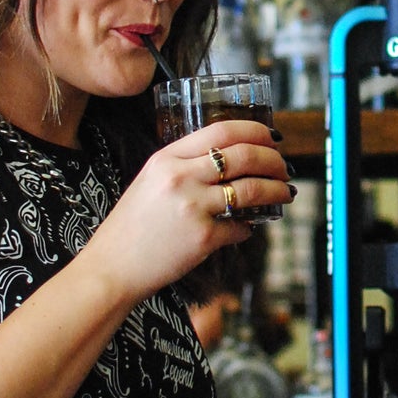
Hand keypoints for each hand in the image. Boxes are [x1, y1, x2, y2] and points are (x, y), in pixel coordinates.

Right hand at [89, 119, 290, 304]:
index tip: (271, 137)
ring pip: (252, 189)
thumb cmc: (131, 227)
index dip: (255, 131)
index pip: (221, 130)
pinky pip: (240, 226)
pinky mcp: (203, 237)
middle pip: (245, 156)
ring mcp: (193, 207)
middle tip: (284, 167)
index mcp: (167, 158)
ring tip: (285, 193)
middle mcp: (181, 177)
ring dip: (276, 190)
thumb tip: (230, 161)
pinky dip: (248, 228)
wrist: (111, 267)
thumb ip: (184, 167)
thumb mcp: (150, 181)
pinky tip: (247, 228)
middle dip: (273, 160)